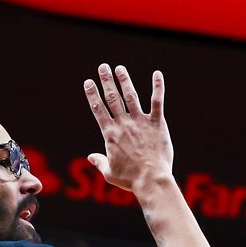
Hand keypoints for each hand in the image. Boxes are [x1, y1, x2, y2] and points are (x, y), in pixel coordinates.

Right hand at [82, 64, 172, 192]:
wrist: (151, 179)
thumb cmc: (130, 179)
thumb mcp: (110, 173)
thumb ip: (99, 162)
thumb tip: (90, 157)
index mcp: (110, 134)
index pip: (98, 110)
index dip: (92, 95)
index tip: (88, 82)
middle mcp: (123, 124)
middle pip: (112, 98)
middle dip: (106, 81)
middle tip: (102, 67)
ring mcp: (140, 122)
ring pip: (131, 96)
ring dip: (125, 80)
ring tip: (120, 68)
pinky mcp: (156, 124)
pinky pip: (157, 102)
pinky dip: (157, 87)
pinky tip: (157, 74)